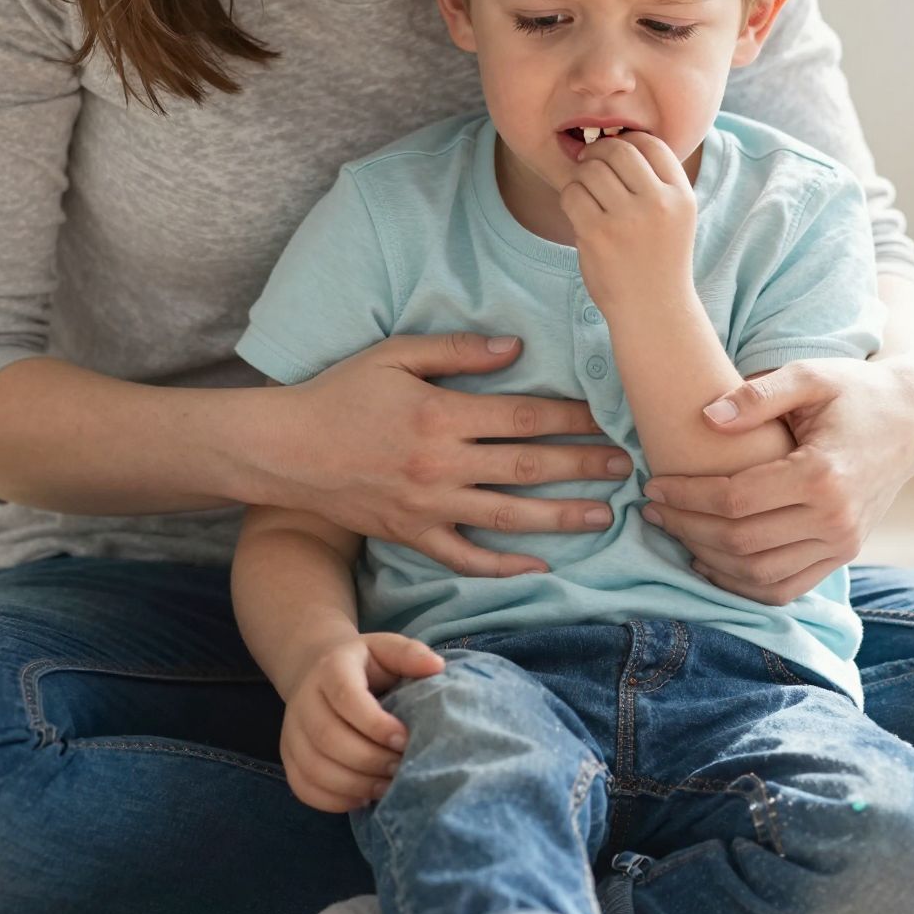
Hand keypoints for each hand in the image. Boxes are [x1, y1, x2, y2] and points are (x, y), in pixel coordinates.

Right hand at [263, 333, 634, 576]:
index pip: (524, 416)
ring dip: (561, 516)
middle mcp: (441, 464)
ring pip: (508, 515)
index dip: (571, 416)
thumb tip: (516, 348)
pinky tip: (539, 565)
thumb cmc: (340, 393)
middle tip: (627, 465)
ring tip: (605, 515)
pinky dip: (504, 565)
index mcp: (441, 414)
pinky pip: (466, 557)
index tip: (608, 416)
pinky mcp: (412, 535)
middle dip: (583, 465)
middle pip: (528, 467)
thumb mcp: (394, 355)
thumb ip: (457, 350)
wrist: (286, 450)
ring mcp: (428, 505)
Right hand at [281, 632, 444, 812]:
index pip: (346, 698)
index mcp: (331, 669)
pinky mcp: (288, 757)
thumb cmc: (363, 665)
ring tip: (386, 786)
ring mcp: (292, 731)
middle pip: (327, 738)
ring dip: (354, 785)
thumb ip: (410, 655)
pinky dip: (334, 800)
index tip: (404, 739)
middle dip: (369, 760)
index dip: (375, 724)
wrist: (318, 671)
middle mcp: (304, 700)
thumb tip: (436, 667)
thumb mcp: (386, 649)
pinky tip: (363, 797)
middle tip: (399, 767)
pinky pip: (304, 787)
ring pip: (314, 767)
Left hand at [559, 131, 696, 315]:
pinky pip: (572, 194)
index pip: (651, 143)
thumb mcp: (675, 217)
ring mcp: (627, 219)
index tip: (615, 152)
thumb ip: (656, 182)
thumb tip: (617, 138)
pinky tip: (578, 212)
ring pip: (591, 170)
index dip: (628, 139)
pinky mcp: (597, 234)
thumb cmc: (658, 260)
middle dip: (598, 151)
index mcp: (681, 195)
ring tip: (585, 192)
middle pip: (618, 149)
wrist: (653, 310)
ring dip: (581, 176)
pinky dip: (570, 197)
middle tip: (590, 163)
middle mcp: (658, 203)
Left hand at [641, 357, 913, 604]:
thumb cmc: (852, 390)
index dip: (687, 496)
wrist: (909, 419)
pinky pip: (785, 588)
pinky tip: (709, 562)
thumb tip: (706, 417)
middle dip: (687, 528)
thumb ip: (758, 395)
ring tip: (675, 531)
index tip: (654, 484)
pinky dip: (743, 584)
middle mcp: (836, 519)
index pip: (736, 499)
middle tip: (653, 509)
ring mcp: (843, 544)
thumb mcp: (809, 374)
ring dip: (708, 560)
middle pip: (742, 541)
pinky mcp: (843, 555)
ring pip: (759, 574)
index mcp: (823, 474)